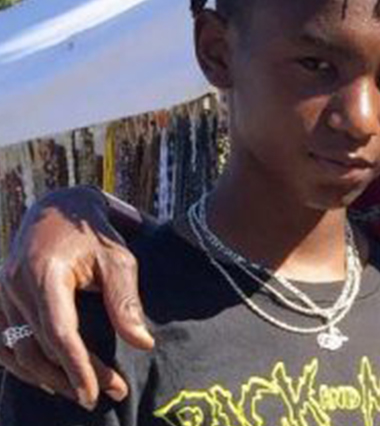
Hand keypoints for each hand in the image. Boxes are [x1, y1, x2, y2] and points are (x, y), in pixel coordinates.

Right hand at [0, 187, 153, 408]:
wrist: (59, 208)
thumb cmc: (94, 233)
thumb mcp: (119, 259)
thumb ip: (126, 301)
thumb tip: (143, 343)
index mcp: (44, 274)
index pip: (59, 333)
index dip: (77, 366)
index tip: (97, 392)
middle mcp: (15, 286)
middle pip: (39, 347)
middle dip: (72, 376)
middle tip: (106, 394)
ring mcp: (2, 294)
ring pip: (18, 351)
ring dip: (48, 377)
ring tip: (83, 391)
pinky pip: (3, 343)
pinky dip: (23, 365)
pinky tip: (49, 378)